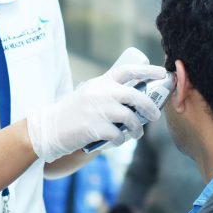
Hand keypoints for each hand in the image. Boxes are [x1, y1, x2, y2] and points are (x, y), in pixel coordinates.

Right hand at [27, 48, 164, 161]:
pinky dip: (122, 139)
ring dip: (136, 129)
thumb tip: (138, 102)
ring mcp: (99, 110)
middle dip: (150, 107)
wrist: (50, 127)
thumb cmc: (73, 112)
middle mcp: (102, 92)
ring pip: (130, 118)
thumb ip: (109, 93)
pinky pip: (119, 135)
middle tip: (154, 116)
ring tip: (136, 134)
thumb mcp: (90, 93)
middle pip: (136, 96)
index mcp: (101, 81)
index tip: (162, 74)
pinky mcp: (95, 128)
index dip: (148, 71)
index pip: (129, 71)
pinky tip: (118, 140)